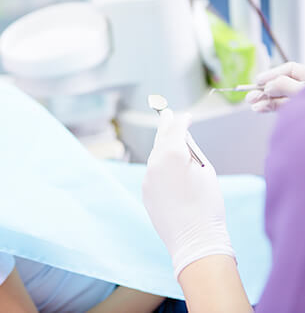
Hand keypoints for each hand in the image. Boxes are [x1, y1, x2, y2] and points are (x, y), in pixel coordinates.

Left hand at [142, 110, 233, 277]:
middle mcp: (154, 164)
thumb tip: (181, 141)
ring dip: (163, 148)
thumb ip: (191, 152)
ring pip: (155, 157)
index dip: (181, 120)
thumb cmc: (207, 205)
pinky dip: (160, 167)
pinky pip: (153, 173)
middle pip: (160, 139)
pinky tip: (169, 169)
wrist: (195, 240)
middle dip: (165, 126)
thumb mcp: (206, 171)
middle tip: (166, 113)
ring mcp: (147, 179)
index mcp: (171, 155)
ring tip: (170, 140)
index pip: (175, 129)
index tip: (186, 116)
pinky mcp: (146, 192)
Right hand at [246, 62, 304, 111]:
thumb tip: (267, 87)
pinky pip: (281, 108)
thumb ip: (284, 85)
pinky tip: (259, 108)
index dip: (272, 74)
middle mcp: (302, 88)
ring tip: (252, 102)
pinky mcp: (296, 111)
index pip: (289, 69)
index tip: (259, 80)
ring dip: (263, 99)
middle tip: (251, 94)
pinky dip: (269, 107)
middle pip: (281, 84)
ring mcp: (300, 100)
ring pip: (279, 97)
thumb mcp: (302, 90)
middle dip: (263, 89)